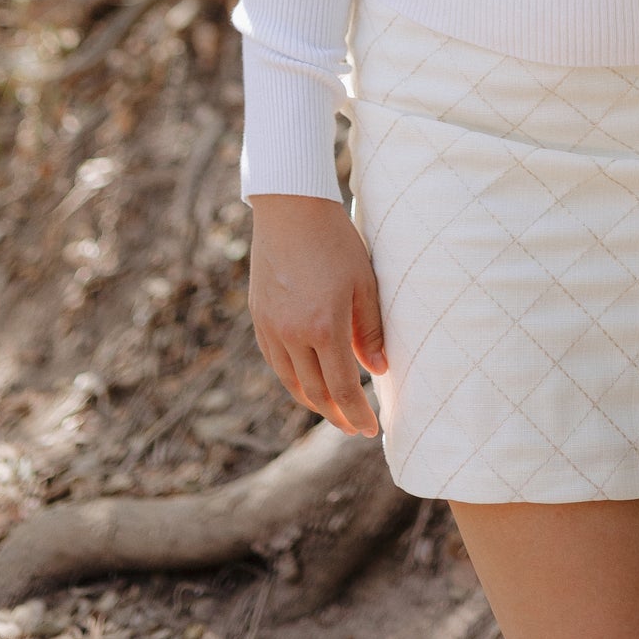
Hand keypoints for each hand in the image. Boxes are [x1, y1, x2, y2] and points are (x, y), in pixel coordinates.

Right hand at [248, 193, 386, 436]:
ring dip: (313, 402)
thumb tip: (379, 371)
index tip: (372, 430)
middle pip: (314, 393)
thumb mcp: (363, 283)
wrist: (291, 208)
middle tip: (354, 427)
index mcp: (323, 327)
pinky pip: (275, 362)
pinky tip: (307, 380)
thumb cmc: (335, 241)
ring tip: (333, 410)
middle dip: (336, 415)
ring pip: (291, 382)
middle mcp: (292, 335)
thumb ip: (370, 330)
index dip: (358, 414)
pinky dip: (293, 378)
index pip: (342, 388)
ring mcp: (271, 328)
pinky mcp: (258, 318)